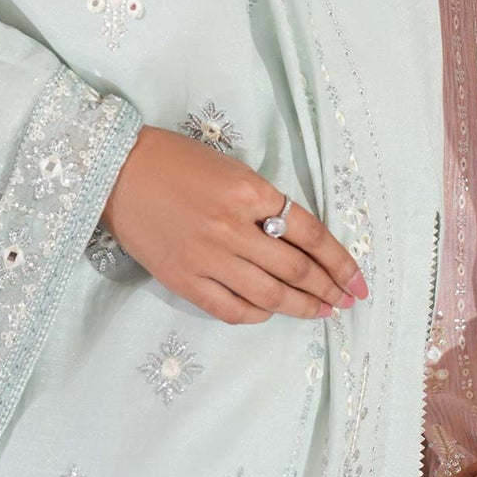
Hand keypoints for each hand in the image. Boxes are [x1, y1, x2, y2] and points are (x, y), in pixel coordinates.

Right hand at [101, 125, 366, 324]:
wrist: (118, 173)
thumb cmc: (178, 162)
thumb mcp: (232, 170)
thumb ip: (264, 203)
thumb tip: (298, 241)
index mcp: (250, 191)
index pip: (310, 234)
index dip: (340, 261)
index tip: (357, 280)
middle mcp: (233, 228)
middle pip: (295, 269)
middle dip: (328, 288)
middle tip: (346, 301)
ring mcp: (207, 258)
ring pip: (269, 295)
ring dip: (302, 307)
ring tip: (321, 312)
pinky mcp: (183, 280)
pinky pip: (231, 309)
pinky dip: (257, 315)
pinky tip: (271, 313)